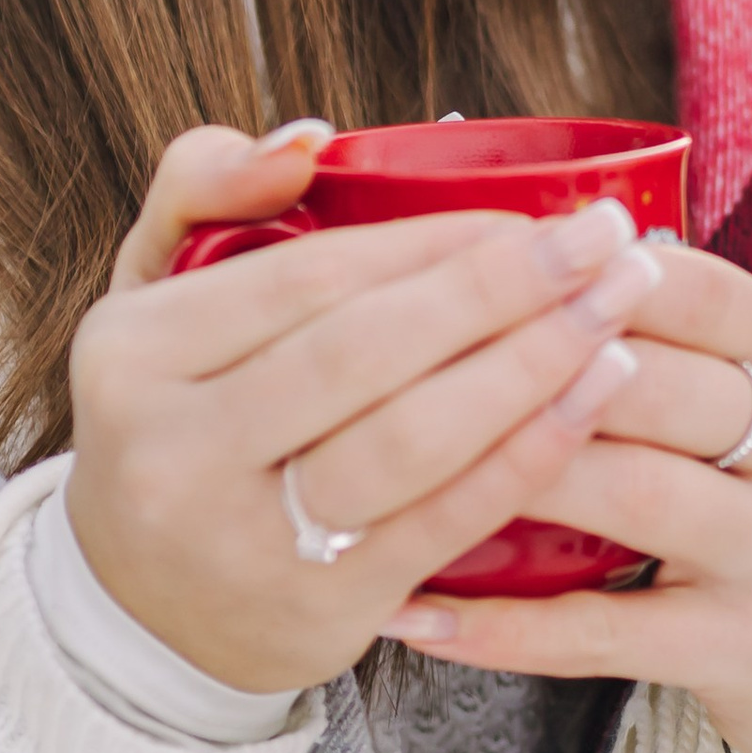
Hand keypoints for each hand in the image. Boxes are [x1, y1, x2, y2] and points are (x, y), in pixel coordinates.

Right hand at [67, 126, 667, 689]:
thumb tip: (308, 140)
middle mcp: (175, 452)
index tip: (531, 210)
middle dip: (504, 288)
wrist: (144, 608)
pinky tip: (598, 394)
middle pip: (367, 351)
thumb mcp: (152, 295)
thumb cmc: (178, 417)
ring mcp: (246, 542)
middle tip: (608, 240)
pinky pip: (449, 518)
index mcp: (132, 354)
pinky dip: (533, 449)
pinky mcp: (321, 612)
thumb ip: (205, 188)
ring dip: (536, 365)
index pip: (307, 276)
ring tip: (618, 308)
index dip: (432, 240)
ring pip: (415, 438)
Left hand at [379, 245, 751, 752]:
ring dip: (507, 477)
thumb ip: (660, 335)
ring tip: (400, 469)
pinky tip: (413, 614)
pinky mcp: (749, 645)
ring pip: (632, 495)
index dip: (579, 273)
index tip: (475, 262)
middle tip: (401, 362)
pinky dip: (499, 627)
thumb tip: (505, 255)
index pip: (692, 289)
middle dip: (525, 366)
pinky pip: (604, 632)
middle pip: (653, 385)